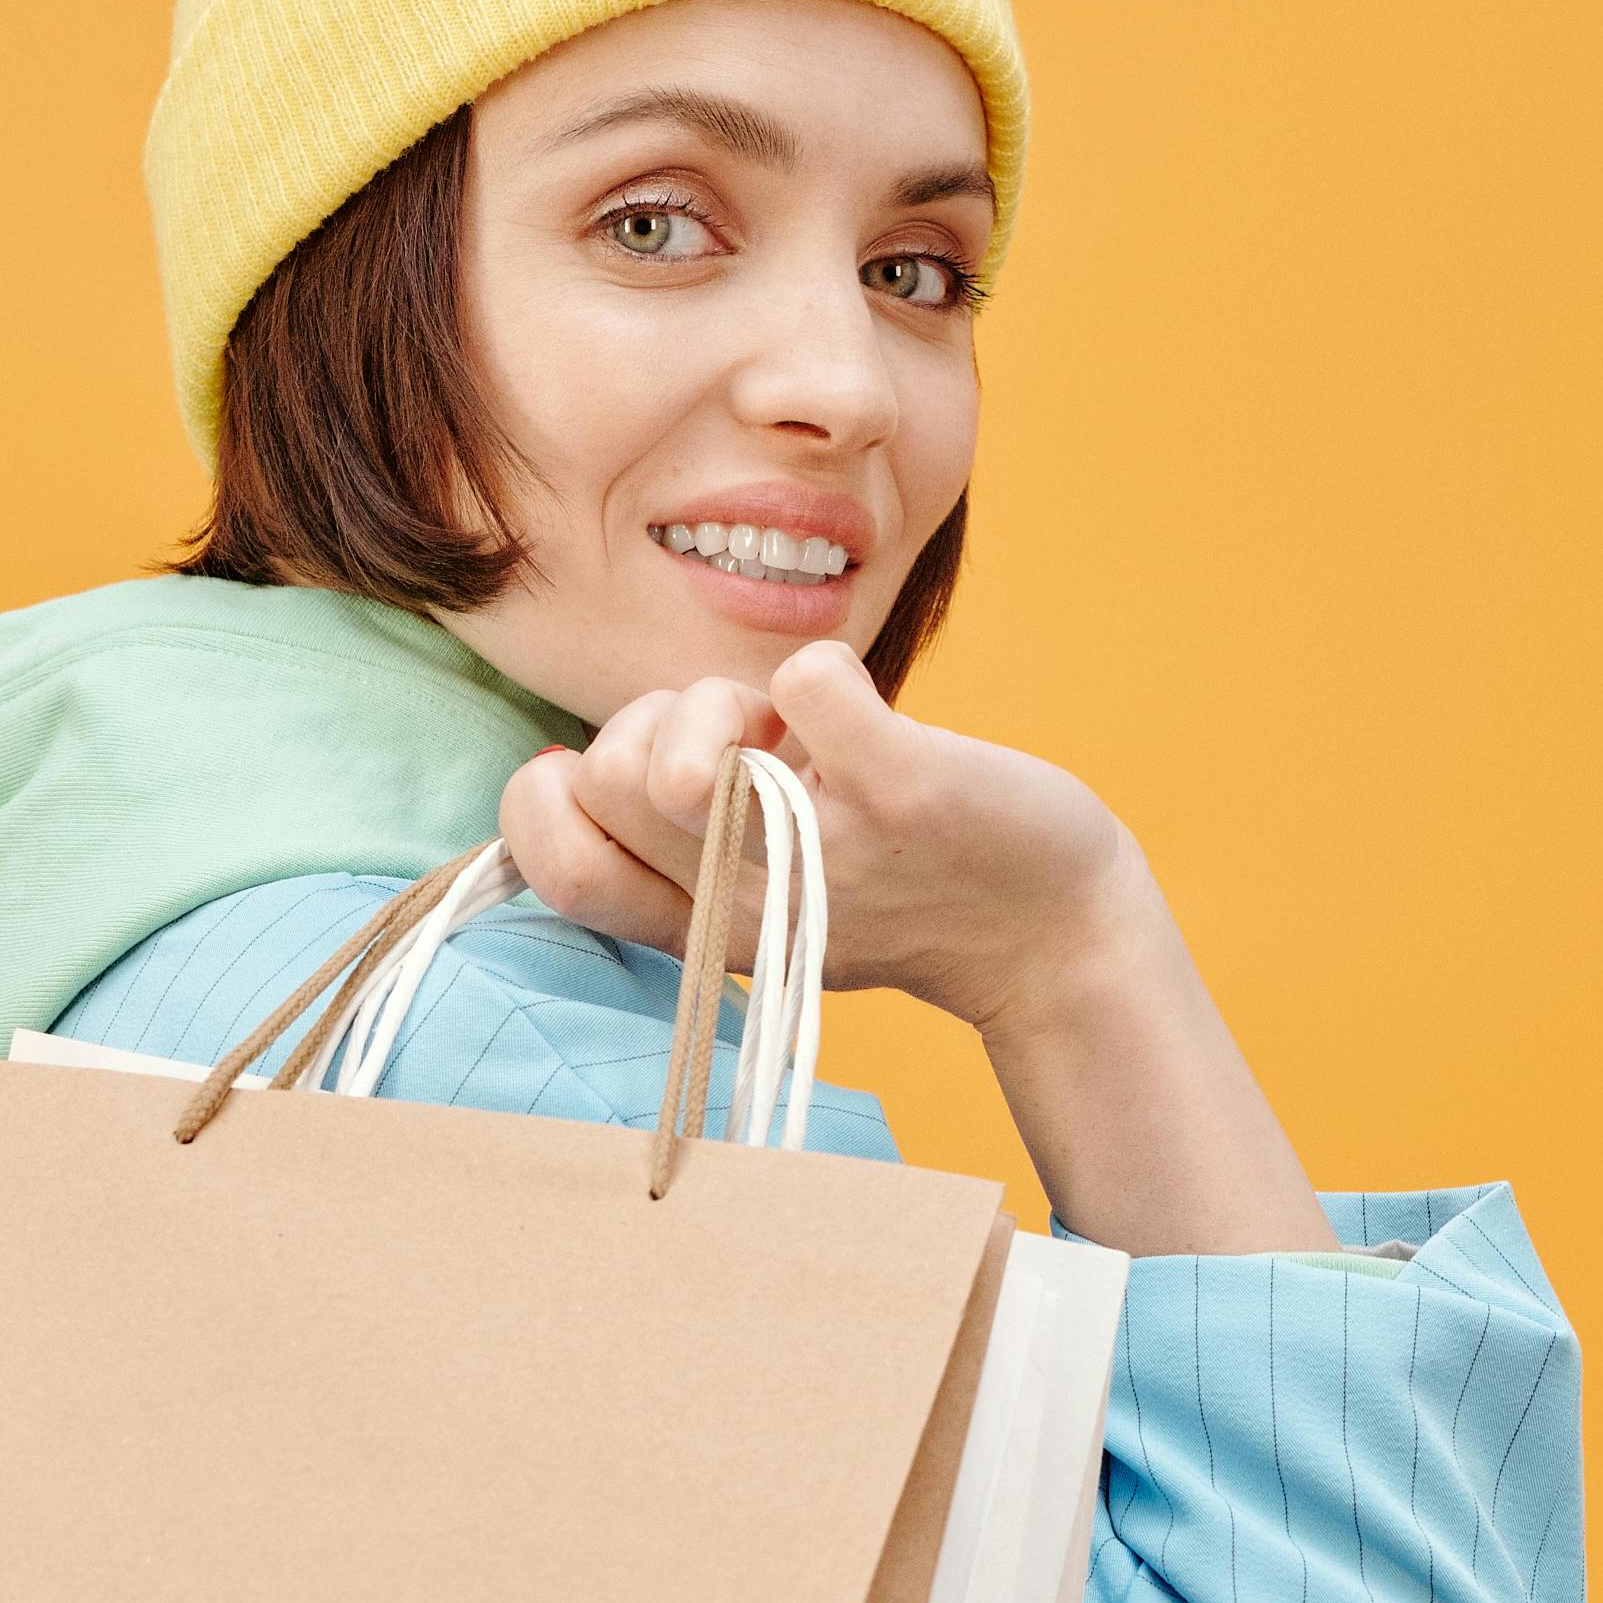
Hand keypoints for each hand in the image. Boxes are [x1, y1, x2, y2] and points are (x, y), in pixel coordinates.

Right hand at [492, 642, 1157, 1040]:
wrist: (1050, 932)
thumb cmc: (896, 895)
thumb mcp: (758, 902)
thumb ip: (670, 849)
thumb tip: (563, 769)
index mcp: (697, 927)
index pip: (554, 865)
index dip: (552, 796)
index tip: (636, 783)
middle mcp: (744, 902)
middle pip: (605, 783)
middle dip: (651, 723)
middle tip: (733, 747)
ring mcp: (820, 849)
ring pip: (675, 756)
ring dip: (722, 701)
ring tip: (784, 733)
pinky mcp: (899, 791)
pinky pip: (806, 681)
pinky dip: (825, 670)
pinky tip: (858, 712)